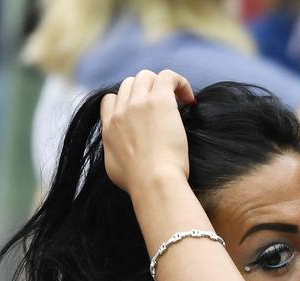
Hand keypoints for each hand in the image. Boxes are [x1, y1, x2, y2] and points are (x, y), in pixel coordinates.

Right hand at [98, 69, 195, 195]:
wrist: (153, 181)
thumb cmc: (141, 184)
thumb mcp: (116, 170)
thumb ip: (117, 154)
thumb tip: (126, 153)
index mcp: (109, 128)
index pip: (111, 99)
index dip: (128, 101)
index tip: (145, 113)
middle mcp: (121, 112)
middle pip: (129, 84)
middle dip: (147, 91)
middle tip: (166, 108)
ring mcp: (138, 103)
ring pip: (146, 76)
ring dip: (162, 85)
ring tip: (180, 102)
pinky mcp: (159, 101)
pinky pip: (168, 76)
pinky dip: (179, 82)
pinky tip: (190, 99)